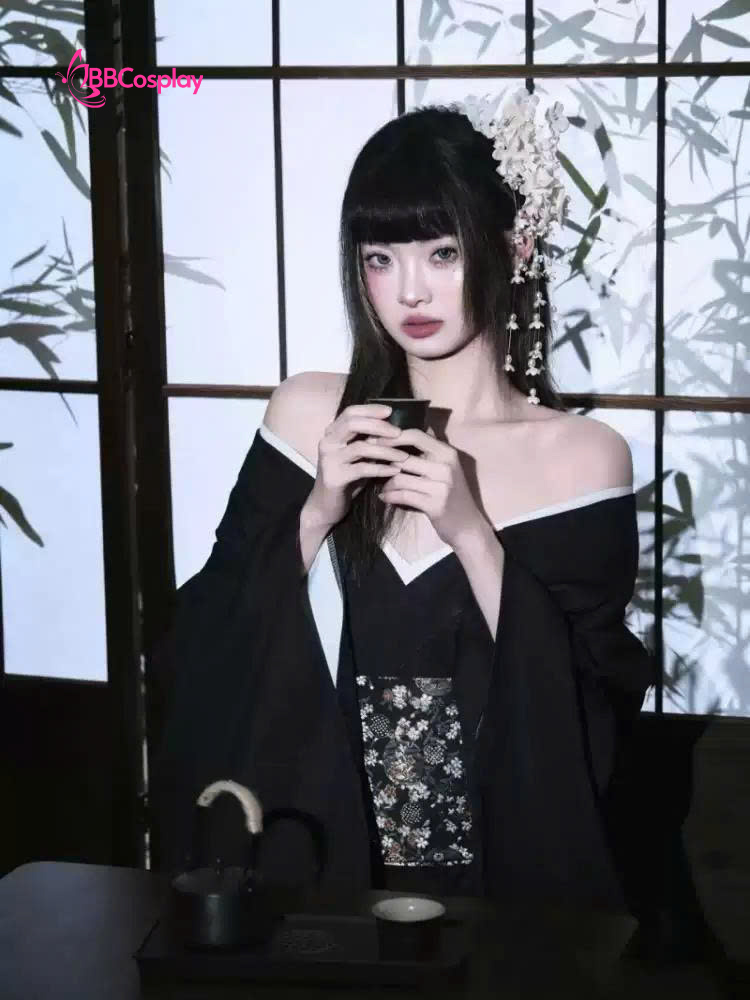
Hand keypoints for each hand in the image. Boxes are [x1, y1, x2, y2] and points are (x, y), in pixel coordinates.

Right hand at [305, 404, 408, 529]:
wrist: (326, 506)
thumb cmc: (346, 478)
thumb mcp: (357, 456)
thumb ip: (368, 441)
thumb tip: (394, 427)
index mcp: (331, 434)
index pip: (350, 413)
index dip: (370, 410)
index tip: (390, 411)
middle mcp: (327, 443)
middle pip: (353, 424)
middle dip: (379, 426)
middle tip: (399, 433)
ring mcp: (329, 460)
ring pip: (360, 447)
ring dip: (386, 450)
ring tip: (404, 455)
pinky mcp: (334, 478)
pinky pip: (362, 469)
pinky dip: (381, 469)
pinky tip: (395, 470)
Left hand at [378, 428, 487, 548]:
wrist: (468, 527)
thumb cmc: (453, 495)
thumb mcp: (447, 468)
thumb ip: (431, 449)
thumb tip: (414, 425)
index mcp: (447, 453)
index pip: (416, 435)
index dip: (392, 437)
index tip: (375, 439)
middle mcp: (446, 466)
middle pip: (403, 457)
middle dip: (383, 461)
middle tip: (370, 464)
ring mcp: (441, 485)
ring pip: (400, 477)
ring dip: (386, 483)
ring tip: (381, 486)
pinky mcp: (434, 504)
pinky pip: (402, 495)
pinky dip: (389, 496)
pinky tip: (384, 497)